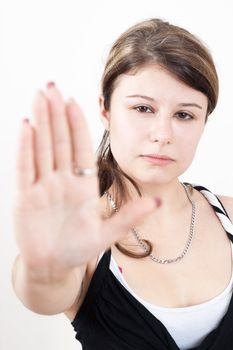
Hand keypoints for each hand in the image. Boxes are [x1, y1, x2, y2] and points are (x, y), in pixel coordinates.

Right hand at [14, 83, 155, 272]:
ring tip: (40, 96)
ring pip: (42, 147)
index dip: (77, 125)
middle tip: (52, 86)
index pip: (79, 148)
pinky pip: (25, 167)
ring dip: (41, 122)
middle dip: (56, 113)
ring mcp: (42, 186)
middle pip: (59, 140)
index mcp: (82, 185)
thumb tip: (158, 202)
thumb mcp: (107, 233)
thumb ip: (130, 216)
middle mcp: (61, 180)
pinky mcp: (25, 197)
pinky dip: (25, 147)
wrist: (54, 266)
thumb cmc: (78, 248)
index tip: (75, 101)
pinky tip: (26, 126)